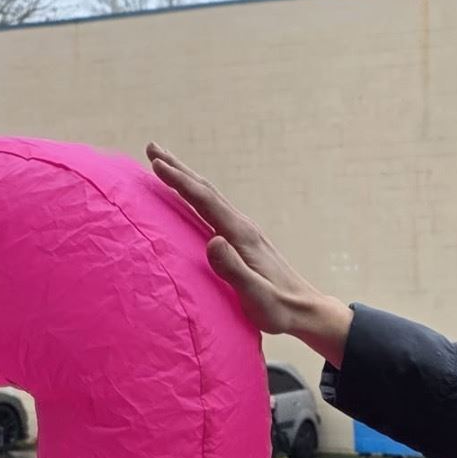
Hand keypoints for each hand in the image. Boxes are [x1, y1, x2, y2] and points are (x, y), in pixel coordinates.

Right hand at [146, 144, 352, 366]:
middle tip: (151, 147)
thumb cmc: (279, 308)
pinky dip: (197, 197)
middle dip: (178, 168)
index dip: (180, 181)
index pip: (205, 201)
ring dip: (186, 179)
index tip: (156, 163)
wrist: (305, 310)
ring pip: (210, 197)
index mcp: (241, 236)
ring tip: (164, 164)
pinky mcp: (245, 241)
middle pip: (206, 190)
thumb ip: (233, 269)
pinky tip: (191, 200)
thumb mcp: (255, 295)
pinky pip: (214, 210)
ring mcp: (245, 233)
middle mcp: (243, 227)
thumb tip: (213, 240)